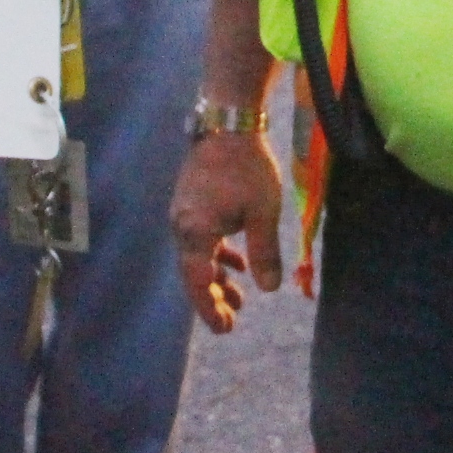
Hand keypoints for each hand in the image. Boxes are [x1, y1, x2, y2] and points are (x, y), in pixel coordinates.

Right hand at [171, 131, 284, 331]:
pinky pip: (202, 239)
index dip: (210, 309)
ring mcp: (185, 214)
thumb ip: (264, 252)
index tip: (225, 330)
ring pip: (199, 256)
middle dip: (214, 298)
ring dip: (218, 277)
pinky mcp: (192, 202)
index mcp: (195, 232)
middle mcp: (183, 226)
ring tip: (240, 297)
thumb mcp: (263, 213)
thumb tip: (270, 289)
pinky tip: (237, 262)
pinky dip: (218, 254)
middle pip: (195, 273)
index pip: (198, 282)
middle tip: (232, 321)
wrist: (227, 123)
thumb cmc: (247, 167)